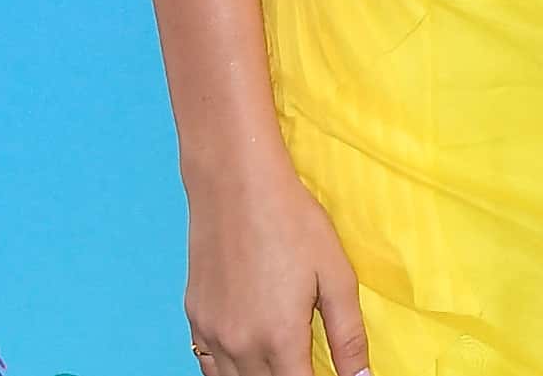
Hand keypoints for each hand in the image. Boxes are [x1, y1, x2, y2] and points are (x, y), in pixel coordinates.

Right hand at [184, 159, 369, 374]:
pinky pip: (208, 365)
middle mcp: (240, 346)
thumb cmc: (293, 223)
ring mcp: (211, 334)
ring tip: (284, 359)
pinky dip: (229, 371)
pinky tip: (248, 356)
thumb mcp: (336, 276)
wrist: (236, 186)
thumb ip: (348, 334)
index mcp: (280, 338)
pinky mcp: (194, 318)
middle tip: (307, 360)